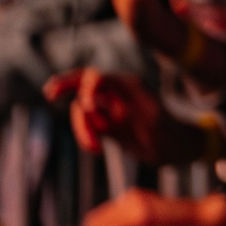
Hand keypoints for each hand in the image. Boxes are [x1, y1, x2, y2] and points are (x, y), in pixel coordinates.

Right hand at [44, 68, 165, 160]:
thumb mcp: (150, 114)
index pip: (95, 76)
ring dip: (82, 128)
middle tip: (49, 92)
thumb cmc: (168, 131)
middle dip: (66, 88)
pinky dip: (86, 137)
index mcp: (127, 85)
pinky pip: (87, 127)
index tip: (85, 103)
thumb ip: (123, 100)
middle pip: (82, 87)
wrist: (176, 149)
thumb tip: (95, 90)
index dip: (80, 82)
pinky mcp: (108, 126)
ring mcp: (110, 110)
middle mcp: (116, 95)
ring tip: (95, 148)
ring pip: (82, 111)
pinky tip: (95, 149)